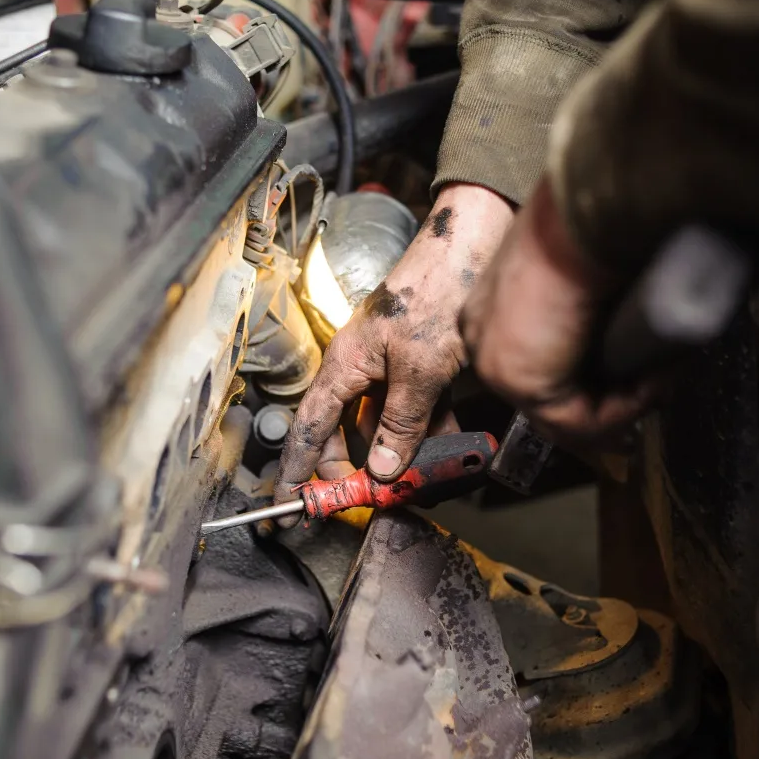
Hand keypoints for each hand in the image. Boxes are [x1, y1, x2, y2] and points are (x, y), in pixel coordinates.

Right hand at [274, 184, 515, 511]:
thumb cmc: (433, 297)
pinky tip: (451, 451)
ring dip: (402, 456)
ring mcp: (389, 369)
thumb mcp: (418, 371)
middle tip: (372, 499)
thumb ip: (401, 424)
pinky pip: (415, 411)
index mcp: (344, 367)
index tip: (290, 504)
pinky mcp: (418, 367)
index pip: (310, 429)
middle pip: (346, 433)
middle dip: (357, 469)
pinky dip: (429, 433)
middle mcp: (360, 370)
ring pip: (385, 426)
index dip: (297, 469)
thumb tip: (383, 471)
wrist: (468, 254)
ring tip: (424, 483)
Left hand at [461, 178, 653, 442]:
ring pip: (569, 416)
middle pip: (550, 400)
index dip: (594, 385)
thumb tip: (627, 344)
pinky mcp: (519, 380)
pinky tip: (653, 375)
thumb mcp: (591, 275)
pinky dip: (627, 406)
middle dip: (611, 404)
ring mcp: (495, 361)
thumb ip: (595, 313)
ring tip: (664, 369)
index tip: (637, 384)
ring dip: (628, 402)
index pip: (540, 369)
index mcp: (494, 309)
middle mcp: (483, 337)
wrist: (589, 210)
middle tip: (656, 386)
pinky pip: (581, 421)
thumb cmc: (599, 226)